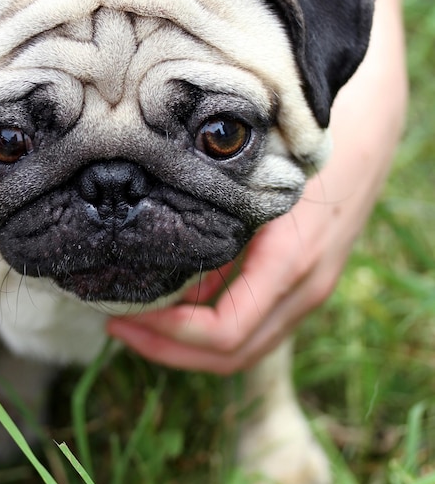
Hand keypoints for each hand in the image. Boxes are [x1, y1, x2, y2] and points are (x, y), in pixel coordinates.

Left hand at [107, 0, 407, 370]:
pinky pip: (254, 322)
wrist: (364, 127)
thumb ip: (213, 228)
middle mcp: (304, 290)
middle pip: (232, 355)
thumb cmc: (298, 144)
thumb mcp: (247, 181)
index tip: (122, 318)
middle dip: (168, 349)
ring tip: (138, 322)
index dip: (167, 335)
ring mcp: (309, 291)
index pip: (224, 331)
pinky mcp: (302, 282)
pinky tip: (176, 303)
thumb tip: (166, 275)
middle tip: (119, 327)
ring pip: (245, 346)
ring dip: (187, 344)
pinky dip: (210, 326)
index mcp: (290, 262)